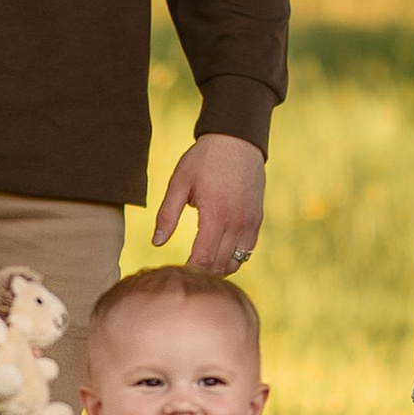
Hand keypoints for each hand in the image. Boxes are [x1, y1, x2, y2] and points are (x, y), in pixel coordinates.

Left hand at [153, 131, 266, 275]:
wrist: (237, 141)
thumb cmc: (204, 159)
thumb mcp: (179, 182)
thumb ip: (167, 214)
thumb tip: (157, 242)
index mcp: (216, 215)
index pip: (203, 258)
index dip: (189, 270)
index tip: (176, 272)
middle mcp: (236, 223)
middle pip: (219, 265)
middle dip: (201, 273)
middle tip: (184, 272)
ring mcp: (249, 223)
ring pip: (236, 262)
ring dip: (217, 268)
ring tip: (200, 264)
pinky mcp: (256, 220)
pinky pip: (247, 251)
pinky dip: (233, 258)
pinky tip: (218, 253)